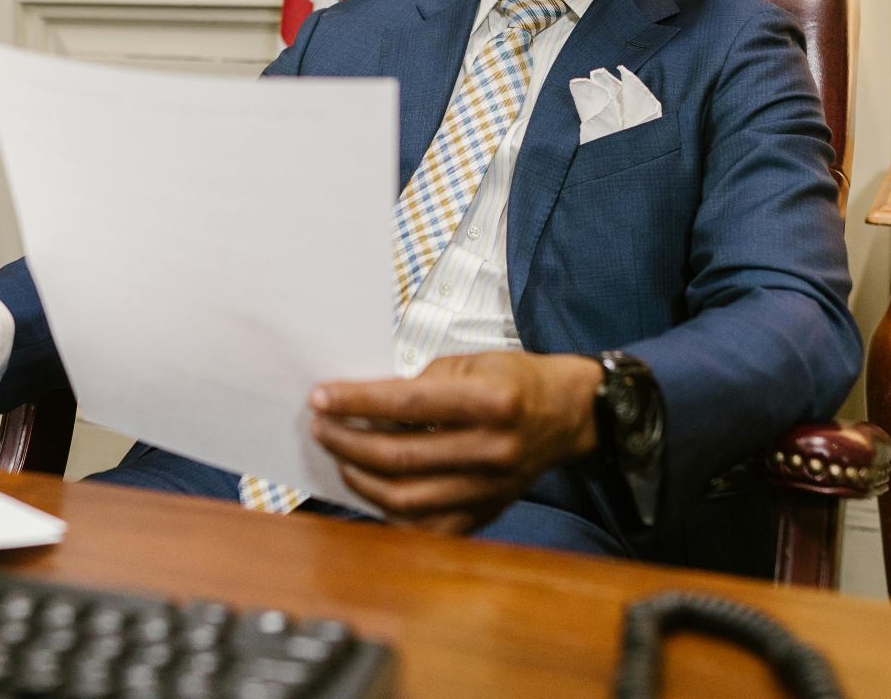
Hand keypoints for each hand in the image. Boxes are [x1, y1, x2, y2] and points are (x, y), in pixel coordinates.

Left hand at [310, 351, 603, 534]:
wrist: (569, 415)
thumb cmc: (517, 382)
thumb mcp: (472, 362)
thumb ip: (421, 381)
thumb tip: (366, 405)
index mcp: (491, 402)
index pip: (406, 403)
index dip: (356, 402)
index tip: (321, 398)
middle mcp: (491, 450)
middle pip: (399, 457)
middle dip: (348, 442)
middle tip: (322, 427)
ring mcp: (489, 489)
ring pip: (405, 499)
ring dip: (360, 479)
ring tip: (341, 457)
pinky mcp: (486, 513)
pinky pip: (426, 529)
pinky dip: (391, 513)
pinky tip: (372, 489)